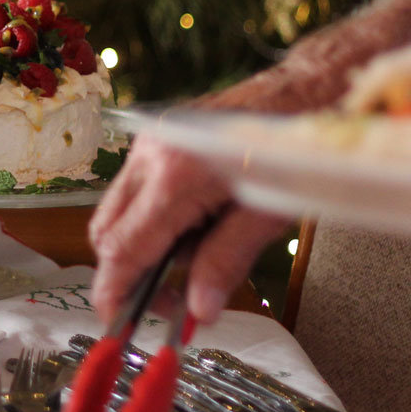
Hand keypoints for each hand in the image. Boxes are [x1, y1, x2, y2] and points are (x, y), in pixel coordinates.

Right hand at [88, 134, 290, 325]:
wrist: (305, 89)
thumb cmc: (295, 149)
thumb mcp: (268, 216)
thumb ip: (225, 262)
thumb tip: (198, 310)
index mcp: (176, 176)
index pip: (123, 248)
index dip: (115, 291)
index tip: (120, 323)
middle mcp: (150, 154)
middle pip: (105, 231)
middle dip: (125, 272)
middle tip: (169, 300)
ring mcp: (149, 140)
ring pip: (117, 210)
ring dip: (140, 244)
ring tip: (193, 256)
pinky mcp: (156, 134)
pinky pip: (134, 187)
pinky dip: (151, 216)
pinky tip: (194, 223)